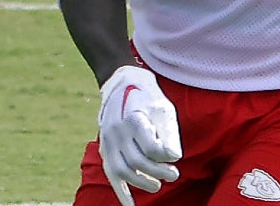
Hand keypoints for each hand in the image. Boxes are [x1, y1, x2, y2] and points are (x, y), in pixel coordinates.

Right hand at [98, 65, 181, 205]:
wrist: (122, 85)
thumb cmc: (149, 98)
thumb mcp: (164, 109)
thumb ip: (168, 133)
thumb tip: (173, 158)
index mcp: (135, 119)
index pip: (151, 148)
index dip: (165, 157)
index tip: (175, 159)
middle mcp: (117, 132)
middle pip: (137, 161)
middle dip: (158, 172)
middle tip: (174, 176)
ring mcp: (108, 142)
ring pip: (122, 171)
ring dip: (141, 183)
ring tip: (157, 186)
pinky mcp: (104, 149)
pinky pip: (110, 174)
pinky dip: (120, 191)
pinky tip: (130, 205)